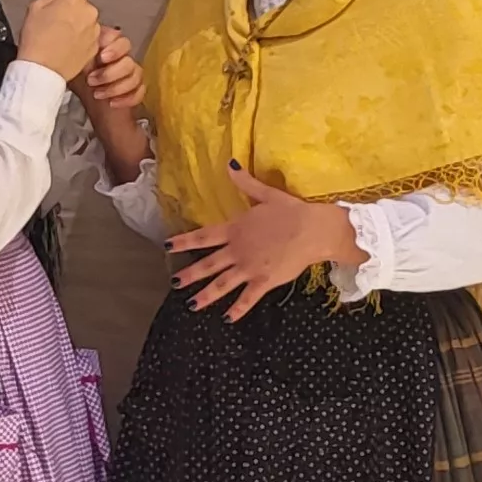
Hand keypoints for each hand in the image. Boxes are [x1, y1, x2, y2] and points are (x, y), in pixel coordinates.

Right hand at [16, 0, 117, 79]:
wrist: (41, 71)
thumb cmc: (35, 40)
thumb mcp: (34, 9)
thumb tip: (61, 0)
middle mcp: (88, 11)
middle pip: (78, 5)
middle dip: (67, 13)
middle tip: (49, 27)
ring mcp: (94, 30)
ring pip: (82, 24)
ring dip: (71, 30)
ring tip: (54, 42)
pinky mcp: (96, 47)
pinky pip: (86, 40)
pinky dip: (75, 45)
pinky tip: (62, 52)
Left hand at [74, 25, 141, 110]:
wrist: (90, 107)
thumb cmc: (80, 83)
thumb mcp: (71, 66)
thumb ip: (74, 53)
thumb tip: (69, 42)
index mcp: (104, 47)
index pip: (116, 36)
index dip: (111, 45)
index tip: (100, 56)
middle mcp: (120, 56)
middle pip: (128, 54)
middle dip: (111, 68)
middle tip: (91, 79)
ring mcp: (130, 72)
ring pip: (135, 73)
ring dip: (116, 86)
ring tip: (96, 94)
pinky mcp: (136, 89)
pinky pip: (140, 90)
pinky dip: (127, 98)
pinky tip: (112, 102)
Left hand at [167, 164, 365, 320]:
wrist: (314, 230)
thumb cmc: (292, 211)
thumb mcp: (267, 194)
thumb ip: (245, 183)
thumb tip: (230, 163)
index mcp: (235, 230)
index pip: (203, 237)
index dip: (184, 242)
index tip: (167, 247)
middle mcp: (237, 250)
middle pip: (207, 265)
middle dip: (189, 274)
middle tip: (173, 283)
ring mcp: (249, 268)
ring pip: (222, 284)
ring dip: (205, 296)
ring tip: (191, 305)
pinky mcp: (264, 281)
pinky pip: (248, 298)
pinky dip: (237, 309)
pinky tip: (227, 318)